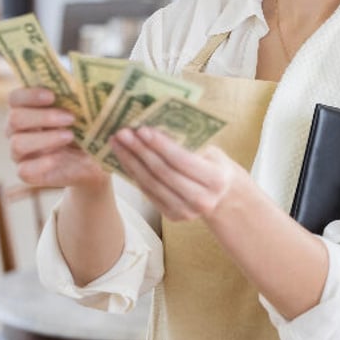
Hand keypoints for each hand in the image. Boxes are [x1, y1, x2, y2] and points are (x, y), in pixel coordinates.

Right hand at [6, 87, 107, 188]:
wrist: (95, 161)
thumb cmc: (87, 129)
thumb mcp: (86, 112)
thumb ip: (79, 97)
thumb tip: (82, 83)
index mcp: (28, 108)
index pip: (15, 98)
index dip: (29, 95)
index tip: (52, 96)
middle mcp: (18, 130)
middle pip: (14, 119)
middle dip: (43, 117)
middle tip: (70, 117)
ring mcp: (20, 152)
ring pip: (17, 143)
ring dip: (45, 138)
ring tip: (70, 136)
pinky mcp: (27, 173)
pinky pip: (24, 170)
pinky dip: (40, 163)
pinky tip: (56, 158)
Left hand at [110, 126, 241, 220]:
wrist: (222, 194)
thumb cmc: (213, 163)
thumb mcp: (210, 151)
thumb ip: (189, 142)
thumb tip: (156, 122)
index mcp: (216, 179)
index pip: (182, 160)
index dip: (160, 145)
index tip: (142, 129)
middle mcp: (202, 200)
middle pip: (163, 173)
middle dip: (140, 151)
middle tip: (123, 133)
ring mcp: (186, 212)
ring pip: (151, 184)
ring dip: (131, 162)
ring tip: (117, 143)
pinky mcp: (173, 217)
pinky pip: (148, 192)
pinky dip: (134, 174)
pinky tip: (124, 158)